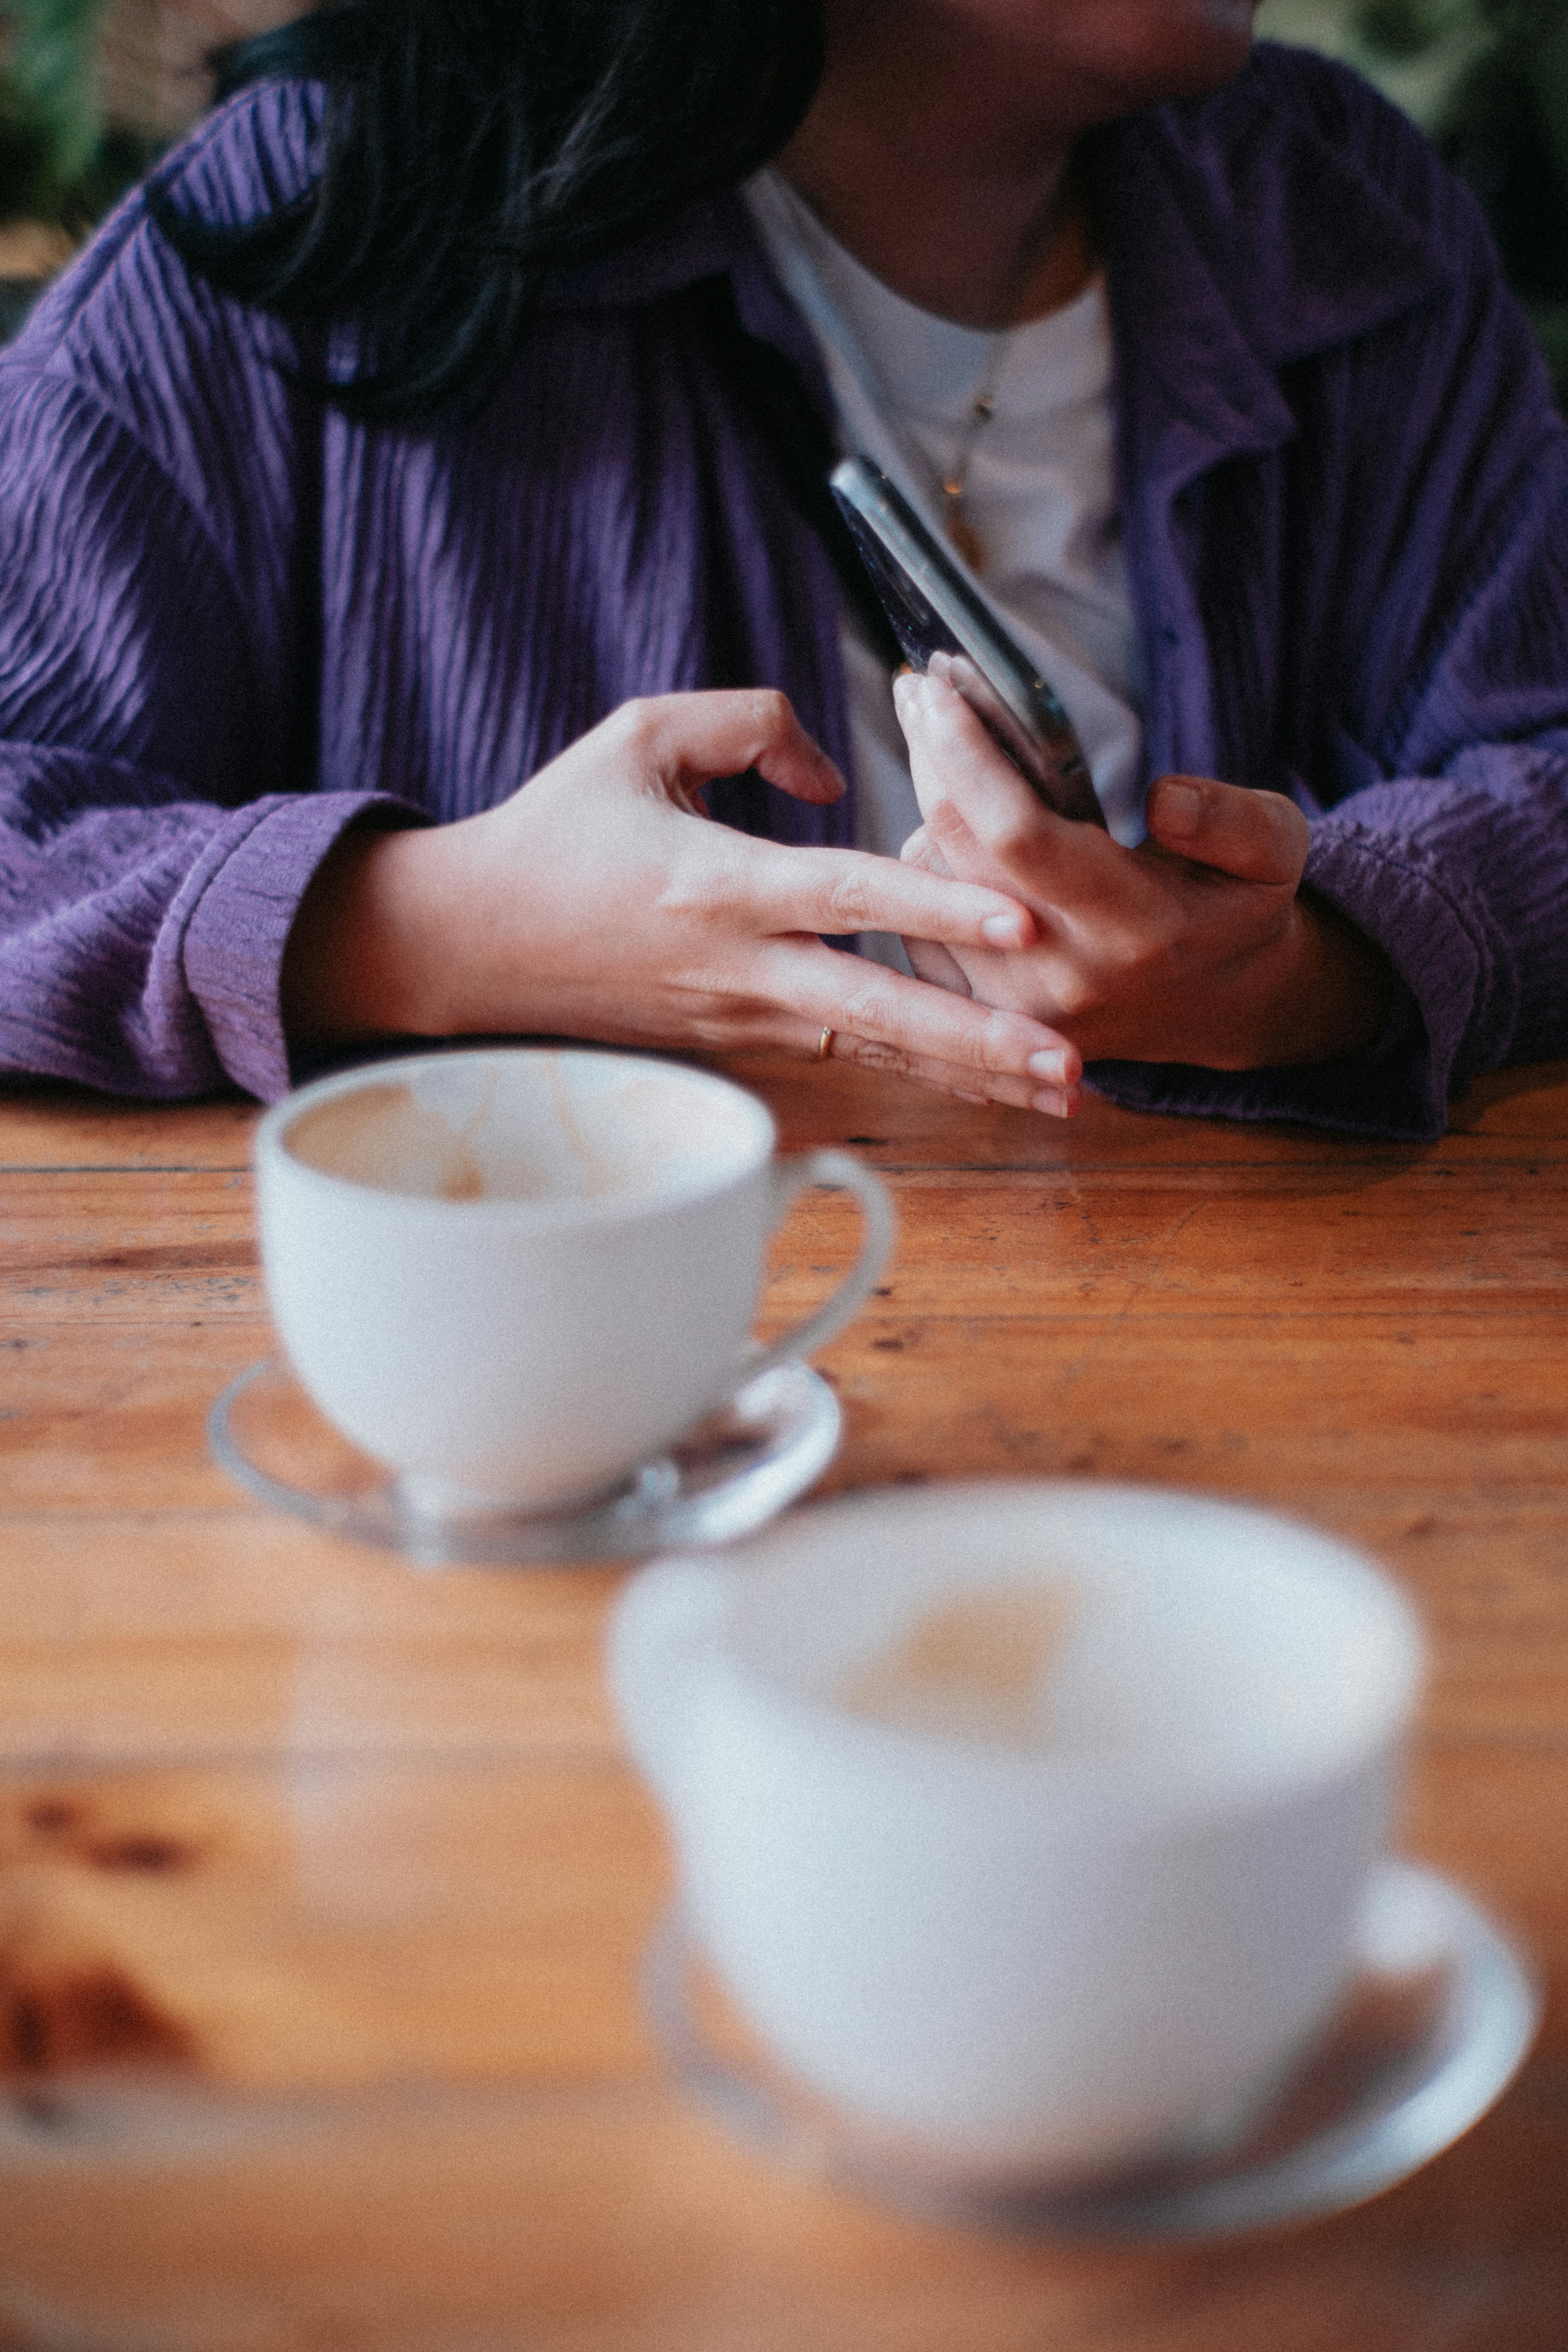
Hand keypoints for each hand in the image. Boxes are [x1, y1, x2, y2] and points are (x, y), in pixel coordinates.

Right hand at [282, 689, 1082, 1111]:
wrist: (471, 941)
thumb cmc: (556, 828)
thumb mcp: (639, 733)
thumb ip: (752, 721)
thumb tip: (835, 772)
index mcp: (719, 882)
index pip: (848, 891)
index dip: (936, 903)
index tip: (1020, 917)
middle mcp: (740, 966)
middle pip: (879, 1010)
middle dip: (980, 1040)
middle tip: (1071, 1061)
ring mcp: (740, 1018)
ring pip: (875, 1051)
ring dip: (970, 1072)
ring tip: (1064, 1092)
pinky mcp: (736, 1045)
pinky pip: (847, 1058)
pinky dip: (919, 1072)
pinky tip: (988, 1086)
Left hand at [893, 671, 1390, 1070]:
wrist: (1217, 1009)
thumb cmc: (1239, 909)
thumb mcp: (1276, 854)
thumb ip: (1233, 820)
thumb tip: (1164, 797)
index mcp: (1138, 930)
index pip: (1021, 835)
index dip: (968, 757)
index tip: (939, 687)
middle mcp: (1064, 976)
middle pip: (956, 848)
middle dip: (929, 756)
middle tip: (921, 688)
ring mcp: (1014, 1008)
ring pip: (927, 884)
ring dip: (929, 809)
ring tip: (946, 752)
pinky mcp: (981, 1020)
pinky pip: (921, 924)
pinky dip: (930, 866)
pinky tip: (957, 830)